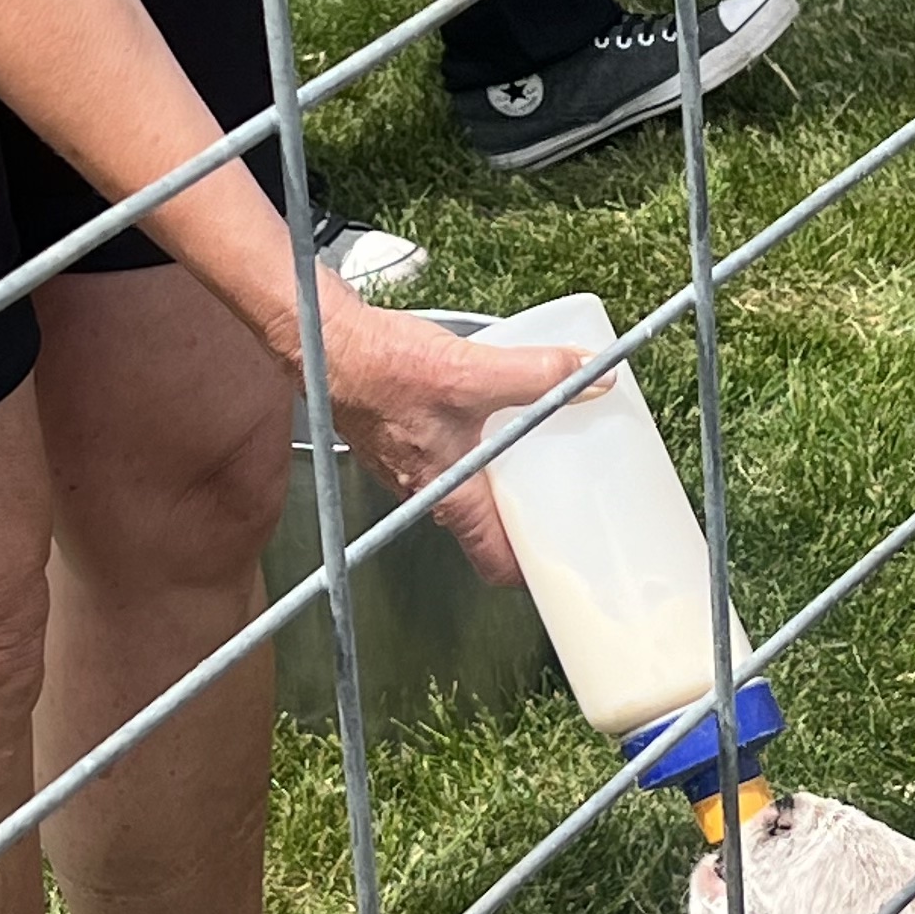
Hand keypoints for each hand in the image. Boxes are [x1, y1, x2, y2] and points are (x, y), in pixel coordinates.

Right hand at [312, 297, 576, 586]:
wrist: (326, 343)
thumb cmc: (379, 369)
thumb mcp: (469, 372)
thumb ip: (535, 375)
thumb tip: (588, 374)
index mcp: (448, 495)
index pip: (495, 561)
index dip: (532, 570)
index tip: (566, 562)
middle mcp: (429, 491)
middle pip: (490, 527)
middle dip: (530, 517)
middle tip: (571, 498)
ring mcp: (415, 467)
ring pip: (471, 489)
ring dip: (506, 480)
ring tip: (544, 454)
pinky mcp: (407, 439)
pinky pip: (454, 458)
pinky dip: (481, 448)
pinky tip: (497, 416)